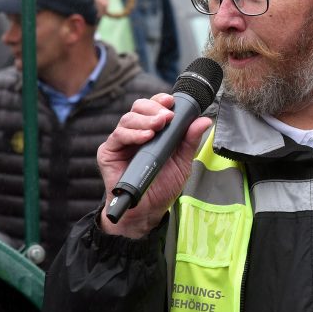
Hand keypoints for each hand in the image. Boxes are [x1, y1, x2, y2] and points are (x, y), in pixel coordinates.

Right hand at [98, 93, 212, 237]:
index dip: (160, 101)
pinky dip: (132, 134)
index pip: (153, 107)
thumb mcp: (182, 162)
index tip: (171, 101)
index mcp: (152, 131)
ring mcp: (121, 141)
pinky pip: (118, 136)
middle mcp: (136, 132)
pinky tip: (145, 137)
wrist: (147, 211)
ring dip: (145, 119)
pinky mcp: (108, 152)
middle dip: (153, 108)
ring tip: (158, 127)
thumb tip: (204, 120)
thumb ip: (190, 141)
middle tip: (166, 117)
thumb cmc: (162, 186)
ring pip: (128, 118)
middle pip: (139, 107)